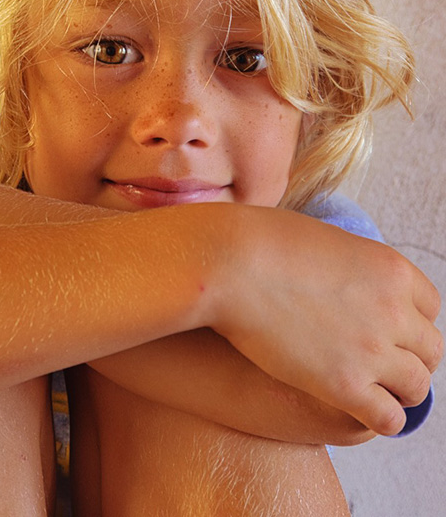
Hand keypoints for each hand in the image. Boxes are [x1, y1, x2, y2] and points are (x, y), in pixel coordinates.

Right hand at [207, 205, 442, 436]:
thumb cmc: (262, 242)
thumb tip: (350, 282)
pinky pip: (388, 417)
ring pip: (416, 386)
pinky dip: (382, 417)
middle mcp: (394, 310)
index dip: (409, 321)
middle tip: (384, 363)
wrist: (231, 264)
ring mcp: (371, 349)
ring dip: (400, 390)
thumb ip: (352, 266)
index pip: (430, 306)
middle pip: (430, 348)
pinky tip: (360, 407)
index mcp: (392, 269)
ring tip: (376, 390)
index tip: (391, 330)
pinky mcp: (343, 385)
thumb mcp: (326, 239)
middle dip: (410, 357)